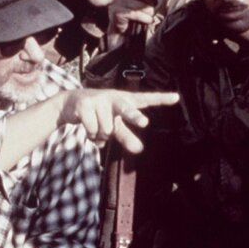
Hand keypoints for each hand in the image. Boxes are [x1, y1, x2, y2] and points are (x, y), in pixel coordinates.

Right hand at [60, 89, 178, 152]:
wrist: (71, 104)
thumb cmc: (101, 115)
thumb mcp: (115, 126)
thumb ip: (128, 137)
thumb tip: (139, 150)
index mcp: (126, 100)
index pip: (146, 99)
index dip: (161, 99)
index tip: (177, 98)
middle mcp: (115, 97)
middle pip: (126, 109)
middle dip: (134, 116)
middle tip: (144, 122)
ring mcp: (99, 99)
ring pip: (106, 130)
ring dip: (101, 136)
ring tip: (97, 127)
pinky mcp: (85, 105)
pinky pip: (93, 130)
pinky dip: (91, 135)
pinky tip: (88, 128)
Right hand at [106, 0, 160, 47]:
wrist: (124, 25)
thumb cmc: (135, 7)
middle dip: (152, 0)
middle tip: (154, 5)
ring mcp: (117, 0)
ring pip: (139, 5)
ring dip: (149, 11)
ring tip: (151, 14)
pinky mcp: (116, 12)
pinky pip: (134, 14)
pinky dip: (145, 18)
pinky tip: (148, 20)